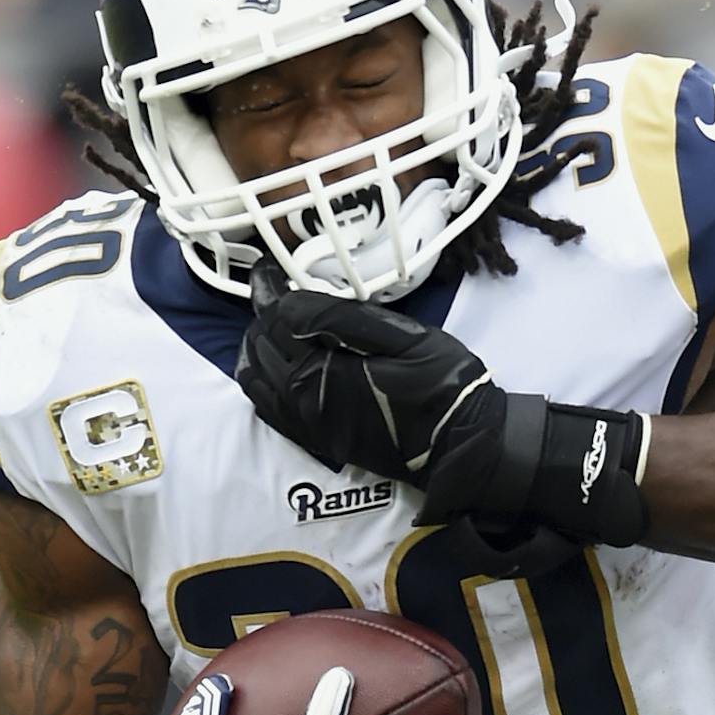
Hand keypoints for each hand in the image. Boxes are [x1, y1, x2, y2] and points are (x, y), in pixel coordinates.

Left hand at [236, 259, 501, 488]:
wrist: (460, 445)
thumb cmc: (443, 384)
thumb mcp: (407, 338)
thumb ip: (346, 319)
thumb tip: (294, 300)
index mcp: (322, 372)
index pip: (276, 320)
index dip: (270, 289)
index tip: (270, 269)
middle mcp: (301, 400)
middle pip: (260, 346)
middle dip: (264, 315)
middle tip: (280, 293)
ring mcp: (304, 423)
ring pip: (254, 376)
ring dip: (258, 346)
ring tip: (278, 326)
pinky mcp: (312, 439)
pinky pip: (266, 406)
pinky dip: (260, 379)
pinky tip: (277, 365)